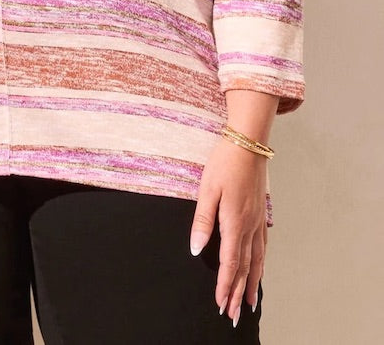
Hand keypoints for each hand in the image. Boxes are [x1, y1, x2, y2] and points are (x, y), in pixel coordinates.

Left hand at [189, 137, 267, 326]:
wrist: (249, 142)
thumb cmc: (225, 163)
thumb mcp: (207, 189)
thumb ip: (202, 220)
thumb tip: (195, 249)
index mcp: (234, 221)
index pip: (229, 262)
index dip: (224, 285)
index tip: (220, 303)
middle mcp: (250, 225)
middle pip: (245, 267)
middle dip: (238, 292)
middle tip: (233, 315)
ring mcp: (258, 220)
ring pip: (257, 260)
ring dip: (252, 283)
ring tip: (250, 303)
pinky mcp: (261, 212)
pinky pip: (263, 246)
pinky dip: (261, 264)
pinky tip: (259, 270)